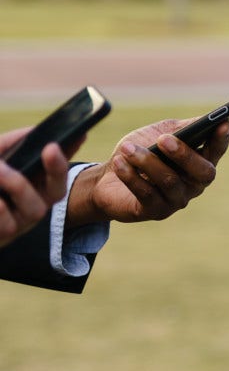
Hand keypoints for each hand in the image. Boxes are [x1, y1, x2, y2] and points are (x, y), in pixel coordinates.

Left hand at [0, 127, 73, 246]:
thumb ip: (9, 144)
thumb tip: (31, 133)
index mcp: (33, 185)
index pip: (58, 168)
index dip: (71, 152)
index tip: (79, 135)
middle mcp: (33, 204)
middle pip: (58, 190)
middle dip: (58, 169)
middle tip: (51, 148)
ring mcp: (21, 223)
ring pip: (36, 208)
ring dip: (18, 184)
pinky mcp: (5, 237)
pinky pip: (8, 224)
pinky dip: (1, 209)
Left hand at [66, 118, 228, 226]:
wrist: (108, 178)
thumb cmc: (142, 151)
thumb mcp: (161, 132)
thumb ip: (183, 128)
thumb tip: (204, 120)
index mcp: (200, 162)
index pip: (216, 152)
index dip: (221, 140)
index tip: (222, 124)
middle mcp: (194, 184)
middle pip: (202, 172)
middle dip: (184, 154)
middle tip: (162, 139)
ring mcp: (177, 200)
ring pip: (170, 181)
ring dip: (147, 162)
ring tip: (128, 148)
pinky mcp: (155, 212)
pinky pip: (147, 194)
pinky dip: (131, 176)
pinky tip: (119, 162)